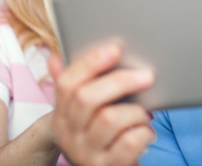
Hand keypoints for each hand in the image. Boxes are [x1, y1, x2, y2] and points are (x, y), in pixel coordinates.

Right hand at [48, 42, 155, 165]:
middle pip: (87, 97)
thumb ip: (73, 86)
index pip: (67, 83)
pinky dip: (143, 133)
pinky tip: (146, 133)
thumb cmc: (97, 136)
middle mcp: (68, 134)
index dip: (91, 62)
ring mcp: (85, 153)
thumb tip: (54, 56)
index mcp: (61, 115)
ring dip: (136, 112)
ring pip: (110, 118)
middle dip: (121, 81)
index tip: (116, 48)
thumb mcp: (80, 115)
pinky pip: (128, 143)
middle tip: (147, 76)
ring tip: (145, 115)